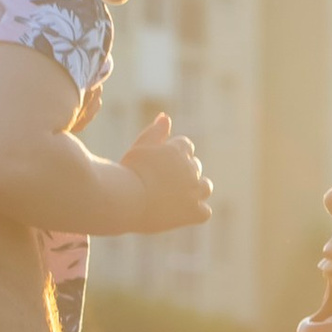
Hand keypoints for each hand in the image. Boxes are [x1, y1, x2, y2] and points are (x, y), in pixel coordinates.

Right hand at [122, 113, 213, 230]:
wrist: (125, 199)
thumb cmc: (127, 172)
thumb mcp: (139, 147)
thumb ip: (155, 132)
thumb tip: (165, 117)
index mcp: (177, 150)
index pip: (186, 146)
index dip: (176, 154)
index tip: (163, 164)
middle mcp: (189, 169)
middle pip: (195, 166)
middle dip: (184, 172)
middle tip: (165, 183)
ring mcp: (193, 191)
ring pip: (205, 187)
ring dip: (197, 189)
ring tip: (180, 196)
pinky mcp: (193, 212)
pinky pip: (205, 212)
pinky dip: (197, 212)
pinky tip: (184, 214)